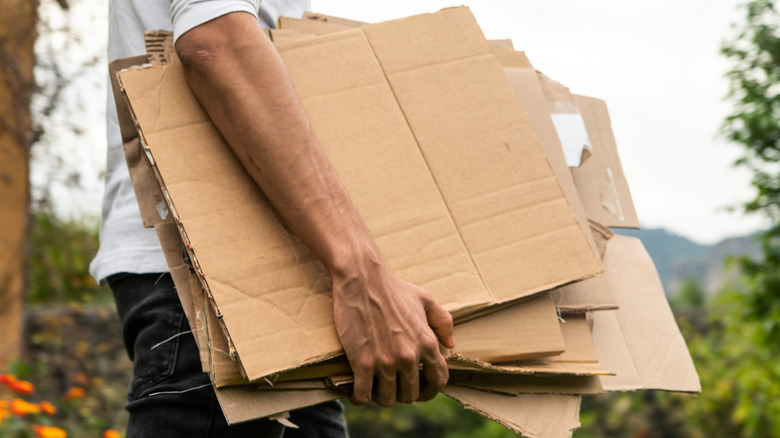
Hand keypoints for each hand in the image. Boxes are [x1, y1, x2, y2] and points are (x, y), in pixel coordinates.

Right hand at [332, 260, 453, 406]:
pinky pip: (363, 395)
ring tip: (375, 388)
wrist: (362, 279)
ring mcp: (386, 362)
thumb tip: (450, 344)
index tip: (420, 390)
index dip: (430, 391)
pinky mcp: (362, 362)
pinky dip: (360, 397)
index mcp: (427, 343)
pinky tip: (357, 392)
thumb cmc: (393, 288)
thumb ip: (443, 322)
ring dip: (381, 397)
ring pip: (387, 399)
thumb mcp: (425, 300)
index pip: (439, 381)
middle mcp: (409, 356)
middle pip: (411, 394)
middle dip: (403, 393)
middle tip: (392, 386)